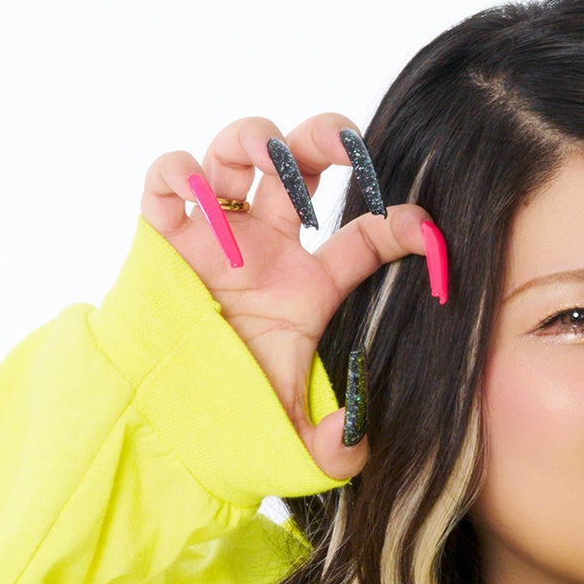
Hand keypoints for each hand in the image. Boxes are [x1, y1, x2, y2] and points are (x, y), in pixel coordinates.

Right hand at [139, 112, 440, 481]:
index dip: (401, 224)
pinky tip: (205, 203)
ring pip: (239, 149)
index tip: (424, 231)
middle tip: (348, 146)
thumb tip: (356, 439)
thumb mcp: (295, 442)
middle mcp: (266, 244)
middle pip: (303, 162)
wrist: (158, 424)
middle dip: (327, 137)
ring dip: (261, 139)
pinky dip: (185, 173)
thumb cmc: (227, 420)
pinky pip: (168, 176)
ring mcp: (216, 232)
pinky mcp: (161, 233)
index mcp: (310, 282)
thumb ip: (335, 446)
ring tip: (275, 164)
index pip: (367, 234)